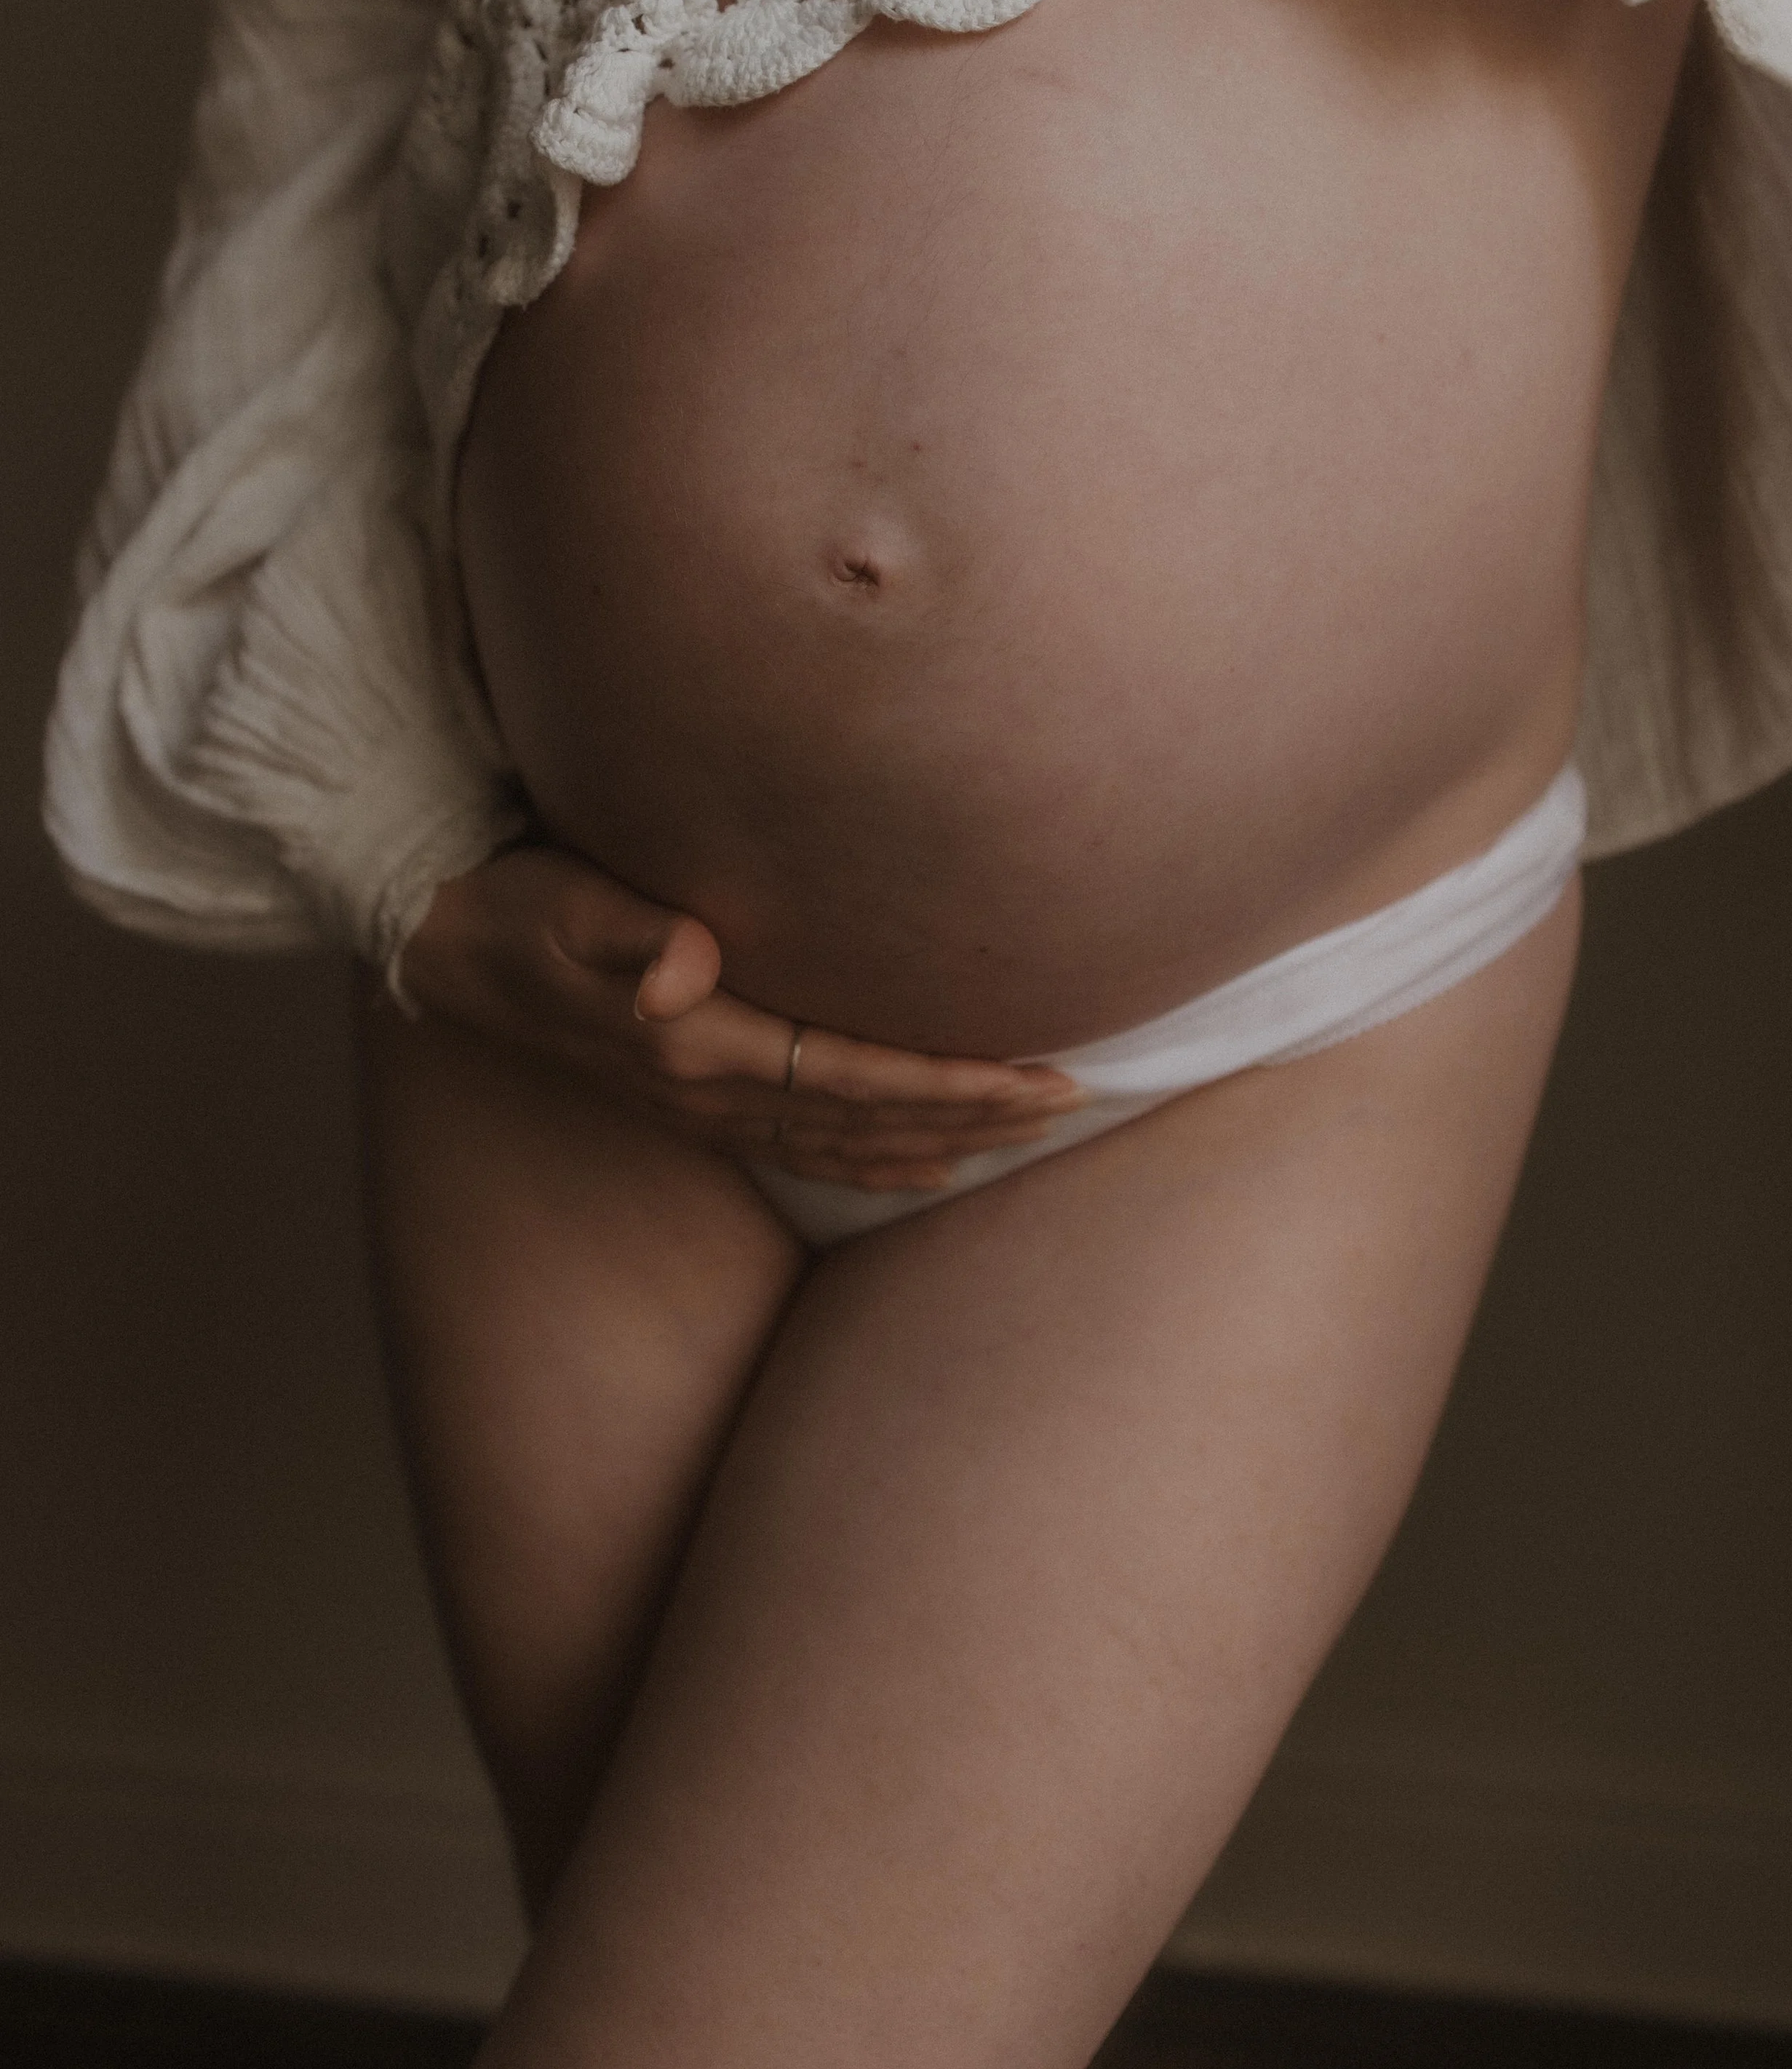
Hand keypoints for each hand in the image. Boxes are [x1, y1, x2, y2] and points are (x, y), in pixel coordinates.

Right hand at [395, 842, 1078, 1190]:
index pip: (860, 1077)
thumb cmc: (507, 906)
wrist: (434, 946)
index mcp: (700, 1048)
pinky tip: (928, 1165)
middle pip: (875, 1119)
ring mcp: (701, 1107)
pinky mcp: (689, 1100)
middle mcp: (711, 1092)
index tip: (1043, 1078)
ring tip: (1030, 1135)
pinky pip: (809, 1147)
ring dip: (944, 1139)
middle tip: (1079, 1107)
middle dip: (980, 1116)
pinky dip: (880, 1159)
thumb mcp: (562, 903)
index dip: (957, 1081)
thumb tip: (678, 969)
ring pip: (851, 1141)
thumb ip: (630, 932)